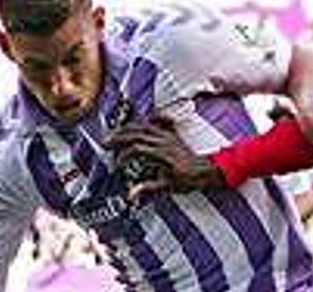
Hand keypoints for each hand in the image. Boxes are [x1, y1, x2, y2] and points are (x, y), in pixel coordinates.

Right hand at [104, 115, 225, 201]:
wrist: (206, 171)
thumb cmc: (188, 179)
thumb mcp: (168, 186)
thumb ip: (149, 188)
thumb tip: (130, 195)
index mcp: (161, 154)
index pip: (137, 149)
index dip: (124, 155)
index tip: (119, 164)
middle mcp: (164, 141)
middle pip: (137, 133)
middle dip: (119, 136)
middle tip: (105, 141)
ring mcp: (168, 136)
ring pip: (145, 125)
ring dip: (129, 127)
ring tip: (116, 131)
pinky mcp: (172, 134)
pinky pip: (160, 121)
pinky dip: (150, 118)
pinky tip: (143, 119)